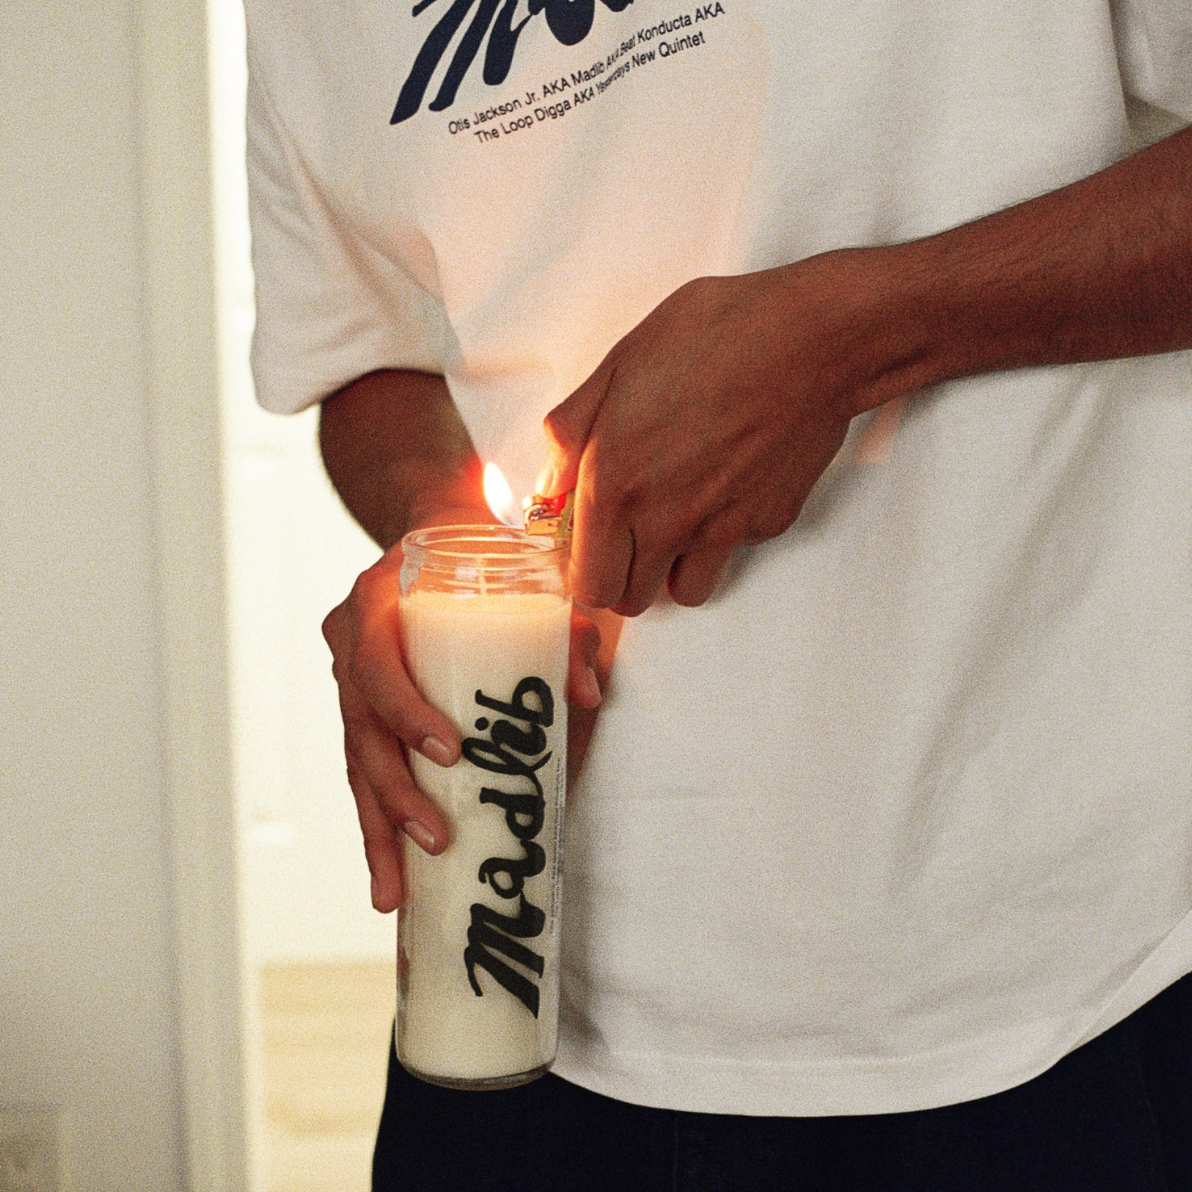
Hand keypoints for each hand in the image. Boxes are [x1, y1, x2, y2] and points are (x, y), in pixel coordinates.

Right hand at [322, 531, 604, 912]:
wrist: (434, 533)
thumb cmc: (480, 555)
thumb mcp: (524, 573)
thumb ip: (565, 626)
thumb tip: (586, 695)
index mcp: (375, 602)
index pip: (375, 663)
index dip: (403, 711)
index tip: (448, 752)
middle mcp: (350, 644)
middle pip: (359, 730)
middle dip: (393, 792)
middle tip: (434, 837)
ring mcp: (348, 681)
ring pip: (354, 763)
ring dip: (376, 827)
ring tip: (395, 892)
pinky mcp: (360, 712)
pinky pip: (362, 772)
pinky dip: (377, 823)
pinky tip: (389, 876)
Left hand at [537, 251, 917, 614]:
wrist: (810, 338)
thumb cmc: (716, 336)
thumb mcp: (619, 364)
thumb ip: (572, 430)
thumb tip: (553, 478)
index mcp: (615, 485)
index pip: (585, 582)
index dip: (582, 568)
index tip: (587, 543)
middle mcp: (664, 520)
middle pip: (629, 601)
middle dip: (622, 576)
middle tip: (626, 537)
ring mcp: (719, 529)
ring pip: (684, 593)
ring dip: (672, 569)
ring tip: (675, 522)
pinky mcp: (766, 522)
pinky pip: (733, 551)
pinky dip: (724, 534)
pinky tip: (727, 483)